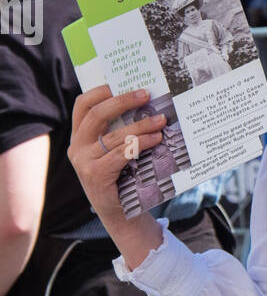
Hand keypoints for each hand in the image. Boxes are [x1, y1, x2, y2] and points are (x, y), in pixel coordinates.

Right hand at [68, 85, 166, 227]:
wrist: (120, 212)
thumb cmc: (122, 175)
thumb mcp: (116, 150)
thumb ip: (121, 130)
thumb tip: (147, 103)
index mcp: (80, 135)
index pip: (83, 105)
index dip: (100, 91)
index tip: (120, 82)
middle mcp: (77, 146)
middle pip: (97, 114)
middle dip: (123, 101)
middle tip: (146, 94)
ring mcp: (84, 162)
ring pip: (114, 136)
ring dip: (140, 125)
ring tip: (160, 120)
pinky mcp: (96, 176)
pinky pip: (120, 154)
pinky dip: (140, 144)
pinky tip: (156, 140)